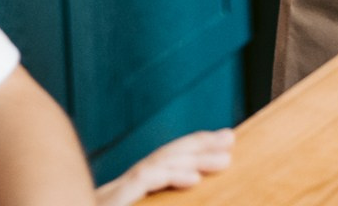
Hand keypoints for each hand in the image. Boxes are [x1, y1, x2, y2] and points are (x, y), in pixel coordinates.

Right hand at [96, 130, 235, 205]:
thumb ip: (149, 204)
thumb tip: (182, 189)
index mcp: (124, 195)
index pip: (160, 166)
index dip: (189, 152)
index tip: (218, 143)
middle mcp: (119, 190)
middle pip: (162, 158)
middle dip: (196, 146)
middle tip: (228, 137)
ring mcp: (113, 196)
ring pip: (156, 166)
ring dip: (191, 159)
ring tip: (223, 159)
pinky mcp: (109, 202)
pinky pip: (141, 183)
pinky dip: (167, 177)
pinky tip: (192, 179)